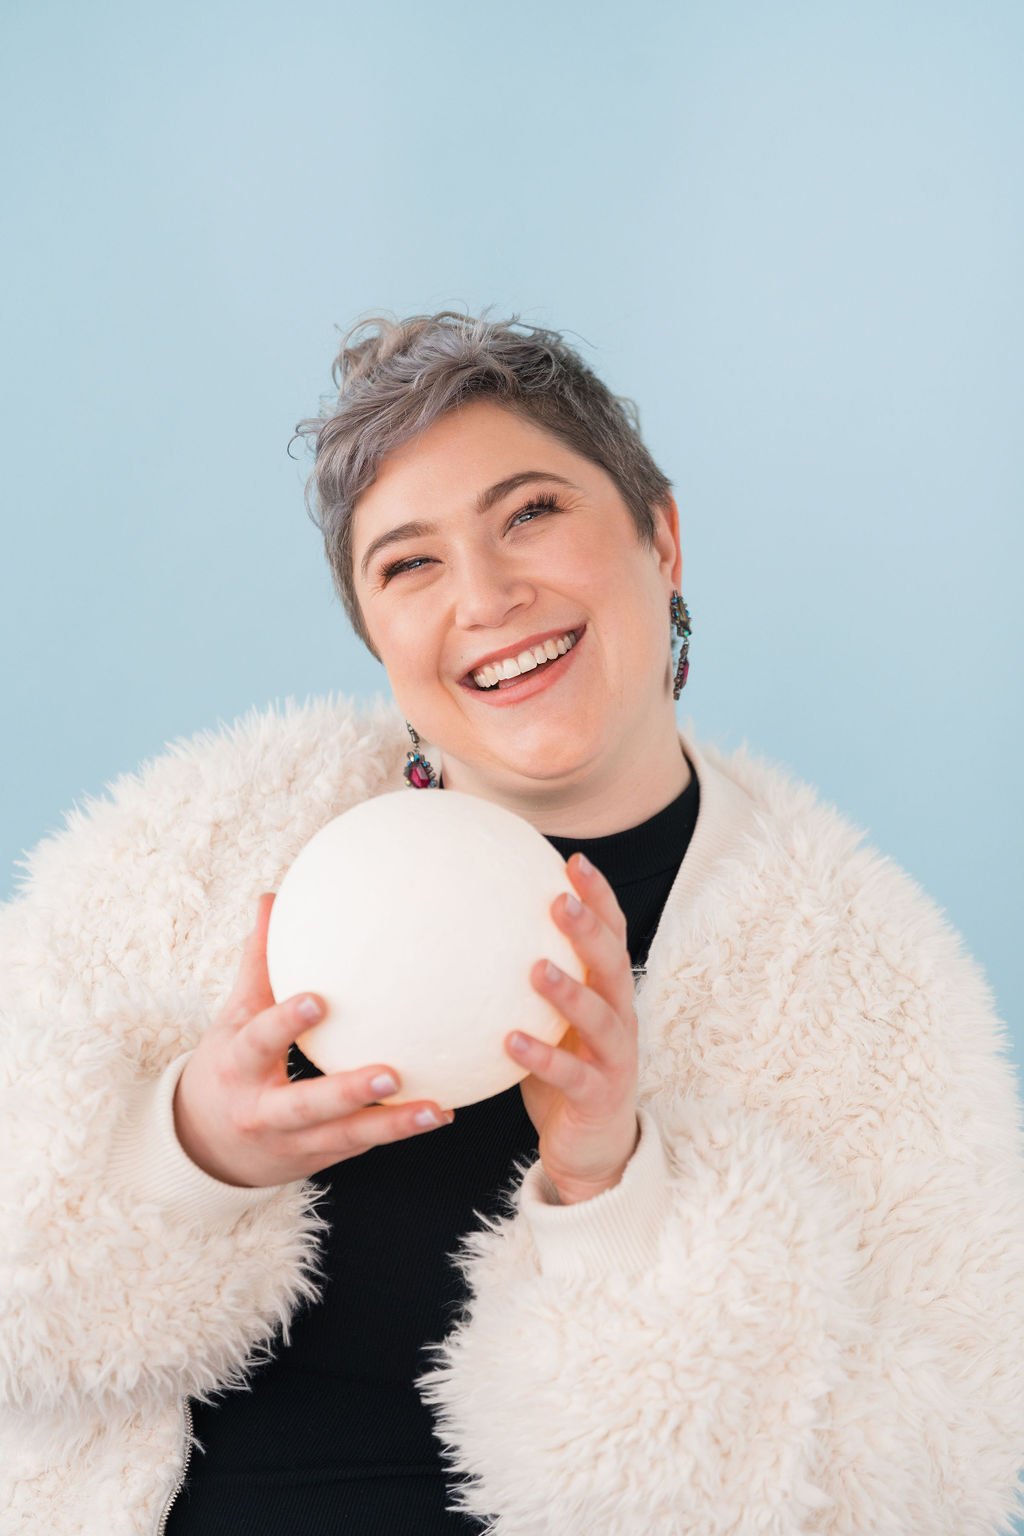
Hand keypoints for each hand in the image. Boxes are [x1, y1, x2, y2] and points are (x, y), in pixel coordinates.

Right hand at [173, 893, 454, 1187]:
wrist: (206, 1148)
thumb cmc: (230, 1066)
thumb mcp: (235, 1019)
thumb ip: (258, 964)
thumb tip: (272, 899)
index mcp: (237, 1065)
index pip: (259, 1041)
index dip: (285, 1022)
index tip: (319, 1000)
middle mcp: (262, 1111)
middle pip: (305, 1105)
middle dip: (347, 1092)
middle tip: (392, 1073)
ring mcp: (293, 1141)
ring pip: (344, 1136)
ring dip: (392, 1123)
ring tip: (436, 1110)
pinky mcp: (319, 1158)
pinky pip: (361, 1144)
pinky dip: (398, 1128)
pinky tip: (440, 1112)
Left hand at [506, 854, 639, 1204]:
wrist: (591, 1150)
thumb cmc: (561, 1074)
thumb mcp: (545, 1021)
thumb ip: (522, 983)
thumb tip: (467, 932)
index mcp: (607, 993)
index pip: (612, 935)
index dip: (600, 897)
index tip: (575, 861)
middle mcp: (619, 1018)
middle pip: (612, 964)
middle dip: (590, 930)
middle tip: (559, 901)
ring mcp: (614, 1058)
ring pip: (601, 1016)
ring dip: (569, 991)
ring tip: (535, 969)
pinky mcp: (600, 1097)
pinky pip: (572, 1074)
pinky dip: (543, 1057)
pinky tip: (509, 1042)